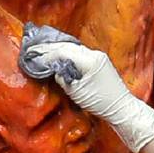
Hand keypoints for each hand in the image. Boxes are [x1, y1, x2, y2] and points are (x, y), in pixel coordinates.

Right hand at [24, 42, 153, 152]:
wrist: (120, 107)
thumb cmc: (99, 102)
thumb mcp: (76, 92)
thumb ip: (63, 77)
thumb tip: (51, 68)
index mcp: (89, 60)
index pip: (62, 51)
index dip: (46, 54)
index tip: (32, 57)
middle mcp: (94, 54)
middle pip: (67, 46)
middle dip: (49, 48)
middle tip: (33, 50)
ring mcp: (98, 55)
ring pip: (73, 47)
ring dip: (57, 48)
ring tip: (42, 50)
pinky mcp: (99, 60)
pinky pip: (78, 51)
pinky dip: (66, 51)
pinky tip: (58, 54)